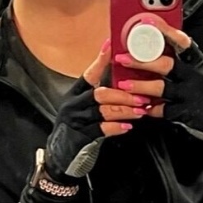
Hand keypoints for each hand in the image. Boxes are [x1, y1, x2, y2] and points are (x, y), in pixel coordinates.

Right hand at [43, 40, 152, 180]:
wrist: (60, 156)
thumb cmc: (77, 128)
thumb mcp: (84, 108)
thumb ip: (100, 96)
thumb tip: (123, 82)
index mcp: (75, 94)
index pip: (89, 74)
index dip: (100, 60)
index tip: (111, 46)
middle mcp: (74, 105)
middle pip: (100, 94)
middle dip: (124, 94)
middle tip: (142, 95)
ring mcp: (76, 121)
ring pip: (104, 111)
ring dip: (125, 110)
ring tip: (141, 110)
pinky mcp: (81, 137)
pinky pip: (101, 129)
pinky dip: (116, 127)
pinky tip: (128, 126)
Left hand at [115, 27, 202, 144]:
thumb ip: (183, 60)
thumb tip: (158, 44)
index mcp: (198, 61)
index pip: (181, 41)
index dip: (164, 31)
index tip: (147, 22)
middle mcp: (194, 76)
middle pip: (166, 64)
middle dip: (142, 61)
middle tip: (123, 58)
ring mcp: (190, 95)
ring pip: (161, 88)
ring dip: (140, 85)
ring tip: (124, 83)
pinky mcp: (186, 113)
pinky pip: (164, 110)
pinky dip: (150, 108)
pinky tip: (140, 106)